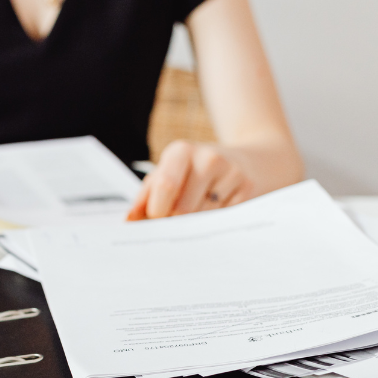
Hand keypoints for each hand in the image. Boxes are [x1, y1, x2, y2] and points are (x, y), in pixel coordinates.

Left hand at [126, 141, 253, 220]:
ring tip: (197, 212)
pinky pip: (222, 221)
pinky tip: (215, 211)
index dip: (157, 212)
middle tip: (175, 221)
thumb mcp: (169, 173)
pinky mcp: (247, 189)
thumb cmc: (196, 172)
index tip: (156, 219)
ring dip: (194, 225)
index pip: (165, 186)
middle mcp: (208, 158)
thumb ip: (146, 197)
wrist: (248, 161)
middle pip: (183, 209)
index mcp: (181, 151)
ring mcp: (231, 172)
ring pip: (203, 218)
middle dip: (174, 223)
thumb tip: (129, 221)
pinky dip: (213, 223)